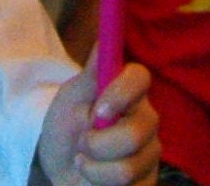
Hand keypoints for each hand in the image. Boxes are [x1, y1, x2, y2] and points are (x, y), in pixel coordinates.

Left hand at [38, 56, 160, 185]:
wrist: (60, 165)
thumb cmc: (67, 125)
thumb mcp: (71, 99)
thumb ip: (90, 75)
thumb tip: (102, 39)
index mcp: (129, 91)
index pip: (140, 78)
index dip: (121, 93)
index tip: (97, 110)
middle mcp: (146, 119)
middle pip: (137, 132)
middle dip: (98, 144)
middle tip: (81, 144)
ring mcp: (149, 152)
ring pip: (128, 168)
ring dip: (94, 169)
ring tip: (83, 162)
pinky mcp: (147, 181)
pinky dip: (100, 185)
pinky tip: (95, 180)